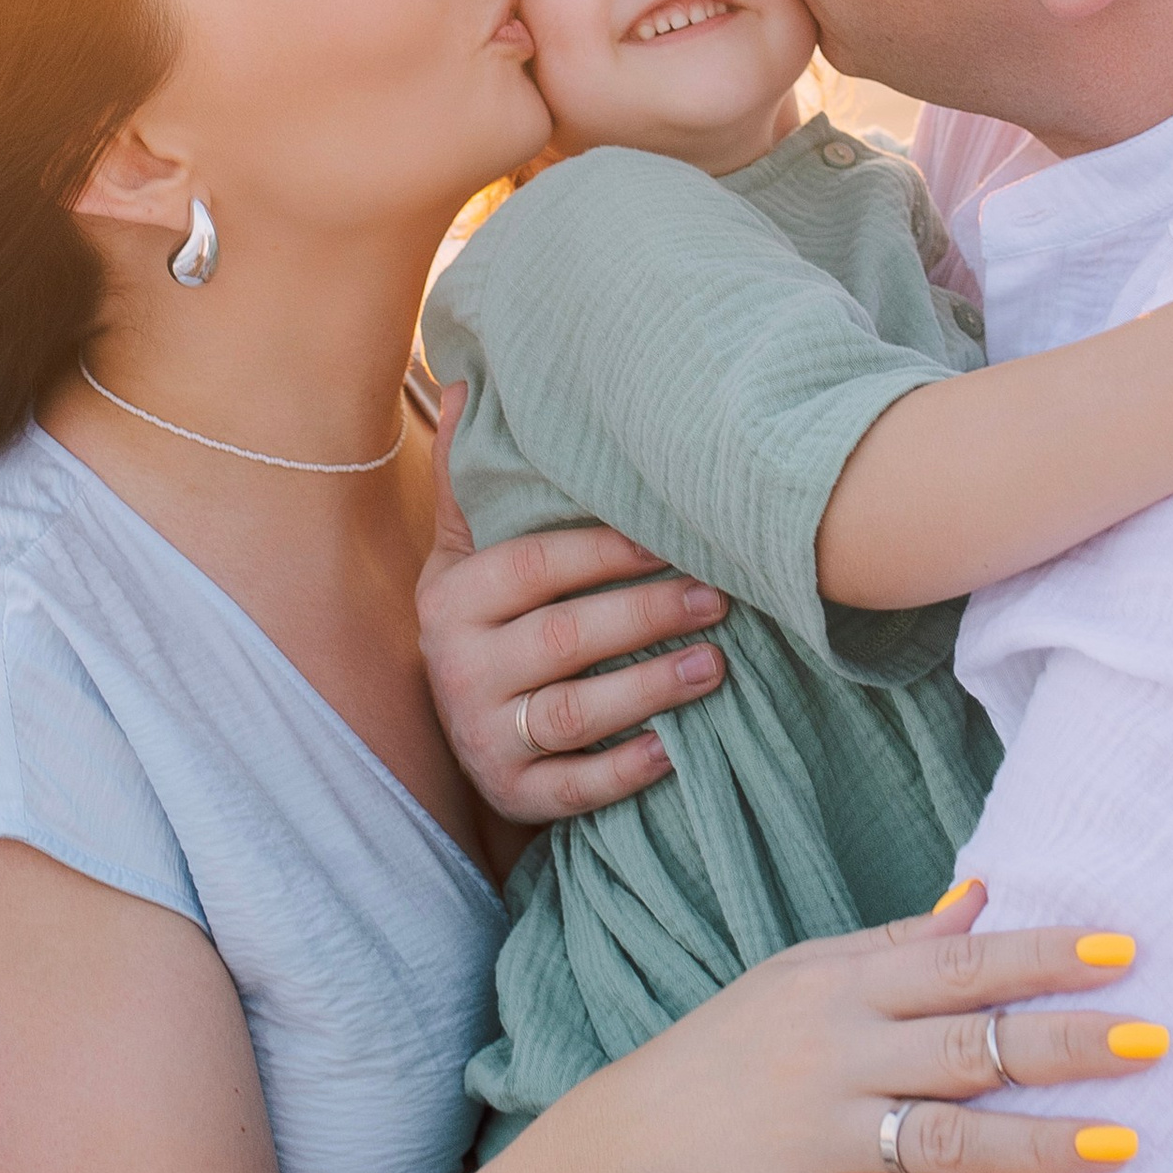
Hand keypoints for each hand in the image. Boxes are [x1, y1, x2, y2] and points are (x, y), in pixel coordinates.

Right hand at [416, 381, 727, 822]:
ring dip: (649, 689)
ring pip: (573, 714)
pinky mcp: (510, 794)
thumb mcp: (471, 546)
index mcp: (451, 595)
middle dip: (646, 614)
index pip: (534, 565)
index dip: (606, 550)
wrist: (465, 717)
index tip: (676, 536)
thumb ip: (474, 475)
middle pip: (564, 637)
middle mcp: (456, 667)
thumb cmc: (494, 610)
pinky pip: (571, 790)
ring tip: (716, 665)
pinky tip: (676, 751)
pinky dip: (624, 773)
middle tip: (720, 595)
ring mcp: (482, 736)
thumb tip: (466, 378)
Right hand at [461, 881, 1162, 1172]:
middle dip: (1064, 1043)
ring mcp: (822, 1141)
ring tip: (1122, 1143)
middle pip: (968, 1045)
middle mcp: (835, 1056)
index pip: (959, 962)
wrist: (622, 1148)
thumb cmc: (725, 1049)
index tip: (1123, 950)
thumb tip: (984, 896)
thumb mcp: (799, 974)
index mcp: (839, 987)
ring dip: (1041, 1143)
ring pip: (949, 1138)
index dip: (1043, 956)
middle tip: (1151, 1040)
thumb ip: (895, 943)